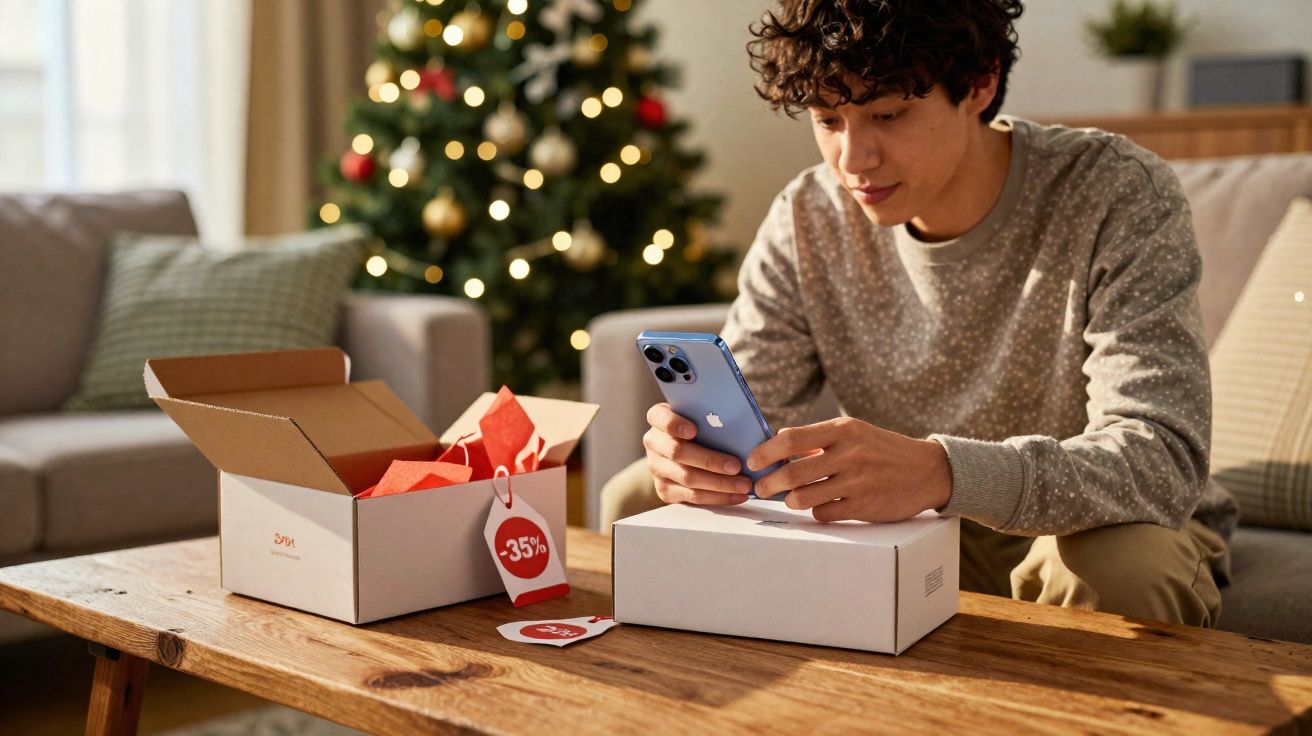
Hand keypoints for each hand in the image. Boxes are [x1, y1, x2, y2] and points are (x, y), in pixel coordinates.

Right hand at [643, 402, 752, 505]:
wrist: (678, 452)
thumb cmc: (697, 427)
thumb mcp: (697, 416)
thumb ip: (708, 417)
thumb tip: (738, 424)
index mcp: (658, 418)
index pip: (659, 417)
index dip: (674, 424)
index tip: (693, 430)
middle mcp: (653, 443)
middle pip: (678, 453)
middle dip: (710, 461)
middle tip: (736, 466)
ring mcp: (656, 468)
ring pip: (688, 478)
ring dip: (719, 483)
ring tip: (743, 484)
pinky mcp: (664, 490)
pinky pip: (693, 497)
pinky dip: (718, 497)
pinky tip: (737, 495)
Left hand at [746, 417, 952, 522]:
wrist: (928, 471)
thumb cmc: (882, 449)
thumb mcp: (854, 433)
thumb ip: (818, 440)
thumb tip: (776, 447)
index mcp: (843, 430)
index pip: (791, 439)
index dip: (765, 452)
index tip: (753, 461)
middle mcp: (849, 454)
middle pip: (792, 472)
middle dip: (769, 483)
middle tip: (760, 488)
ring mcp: (857, 482)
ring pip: (804, 497)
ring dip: (789, 501)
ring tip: (788, 499)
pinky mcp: (865, 506)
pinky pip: (824, 513)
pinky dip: (816, 511)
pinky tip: (819, 505)